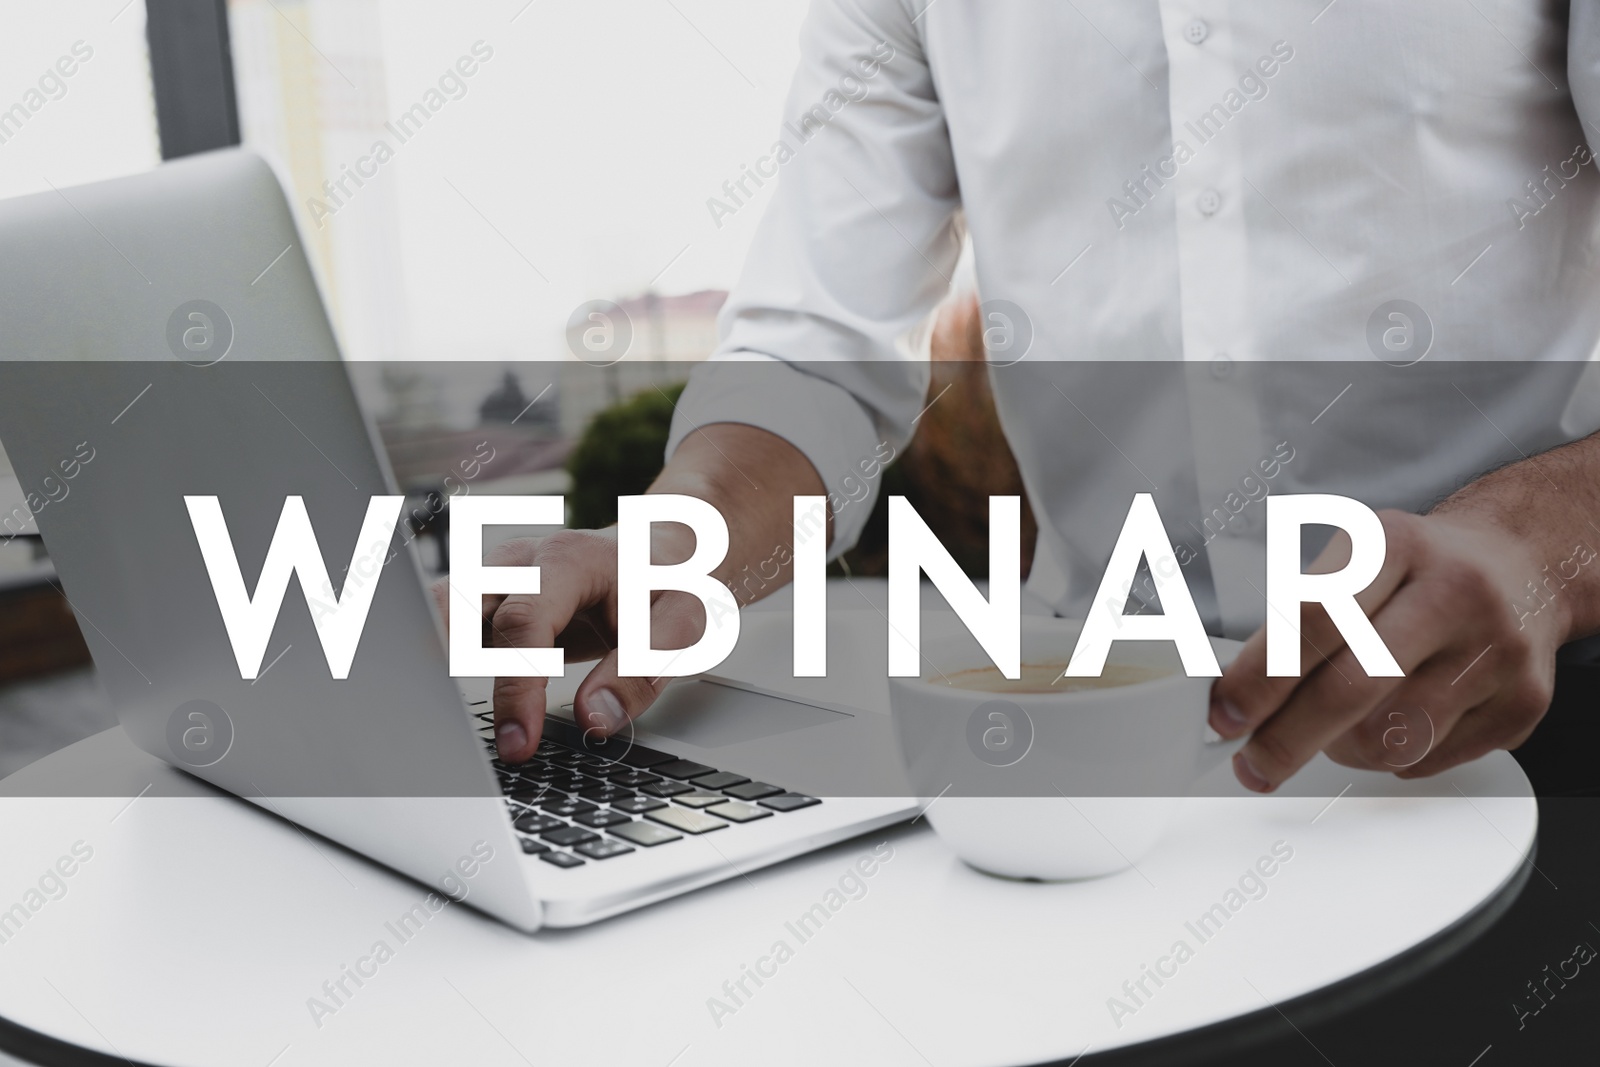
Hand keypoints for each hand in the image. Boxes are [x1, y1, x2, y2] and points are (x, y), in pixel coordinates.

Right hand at [431, 526, 707, 762]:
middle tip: (443, 737)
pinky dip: (434, 665)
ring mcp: (493, 579)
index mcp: (566, 560)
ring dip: (426, 665)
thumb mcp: (682, 622)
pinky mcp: (483, 602)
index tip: (519, 742)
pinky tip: (435, 709)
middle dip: (439, 668)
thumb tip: (594, 720)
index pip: (522, 621)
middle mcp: (518, 562)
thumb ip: (642, 669)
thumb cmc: (665, 585)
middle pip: (454, 606)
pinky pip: (444, 631)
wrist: (657, 554)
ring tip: (424, 722)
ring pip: (436, 616)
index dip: (516, 686)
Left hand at [1209, 508, 1567, 790]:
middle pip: (1351, 689)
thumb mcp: (1356, 558)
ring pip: (1390, 738)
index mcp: (1395, 545)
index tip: (1226, 715)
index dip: (1259, 678)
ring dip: (1341, 750)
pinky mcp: (1523, 704)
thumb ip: (1297, 620)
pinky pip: (1429, 760)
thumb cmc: (1421, 568)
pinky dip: (1392, 756)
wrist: (1523, 564)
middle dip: (1285, 740)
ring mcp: (1495, 651)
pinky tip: (1394, 721)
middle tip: (1253, 762)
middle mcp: (1454, 593)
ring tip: (1334, 728)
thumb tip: (1235, 696)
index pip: (1312, 619)